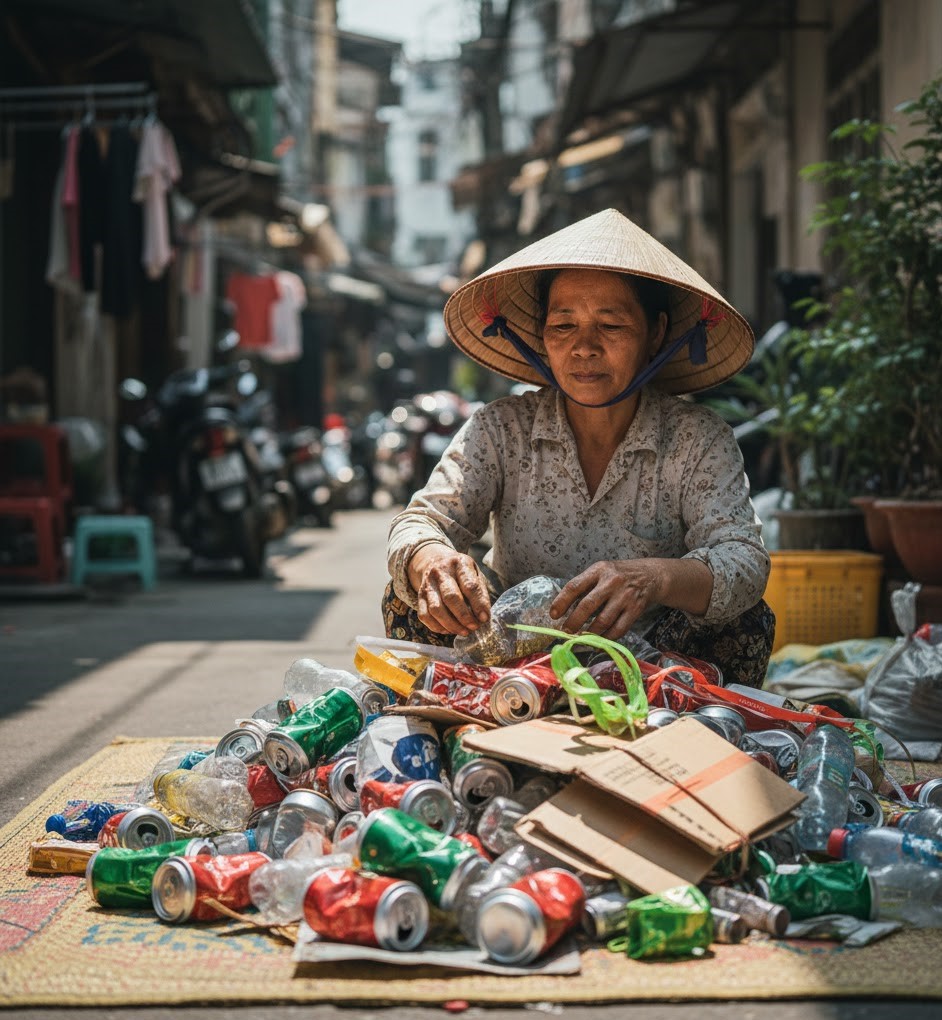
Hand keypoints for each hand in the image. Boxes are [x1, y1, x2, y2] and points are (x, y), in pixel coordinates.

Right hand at [408, 544, 490, 635]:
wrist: (435, 561)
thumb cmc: (461, 572)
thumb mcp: (474, 573)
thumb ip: (480, 593)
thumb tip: (483, 618)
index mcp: (459, 563)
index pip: (470, 586)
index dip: (478, 604)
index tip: (484, 618)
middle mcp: (441, 571)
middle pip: (450, 597)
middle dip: (464, 616)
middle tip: (474, 627)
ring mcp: (428, 584)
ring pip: (436, 609)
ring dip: (451, 625)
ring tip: (464, 631)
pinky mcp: (420, 596)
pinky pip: (425, 615)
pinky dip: (437, 627)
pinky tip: (449, 630)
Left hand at [549, 559, 663, 638]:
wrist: (651, 575)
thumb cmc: (619, 575)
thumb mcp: (601, 572)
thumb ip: (585, 586)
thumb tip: (563, 608)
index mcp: (598, 570)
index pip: (575, 586)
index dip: (561, 602)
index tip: (553, 615)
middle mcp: (612, 582)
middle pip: (587, 605)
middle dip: (574, 621)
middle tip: (566, 631)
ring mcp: (625, 596)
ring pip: (603, 620)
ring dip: (589, 633)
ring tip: (580, 638)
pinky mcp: (636, 609)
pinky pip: (618, 629)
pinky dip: (606, 638)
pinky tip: (598, 640)